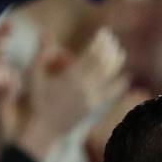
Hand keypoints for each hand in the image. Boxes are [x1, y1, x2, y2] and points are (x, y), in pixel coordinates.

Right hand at [19, 29, 130, 155]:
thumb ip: (42, 53)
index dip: (99, 42)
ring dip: (117, 63)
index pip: (91, 54)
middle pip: (103, 63)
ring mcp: (91, 98)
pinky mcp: (94, 108)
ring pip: (109, 77)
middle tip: (112, 39)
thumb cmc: (37, 101)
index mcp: (71, 76)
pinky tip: (126, 77)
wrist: (44, 129)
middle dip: (109, 48)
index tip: (103, 32)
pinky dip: (120, 84)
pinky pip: (111, 94)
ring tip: (121, 52)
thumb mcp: (34, 75)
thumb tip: (45, 32)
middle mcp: (84, 86)